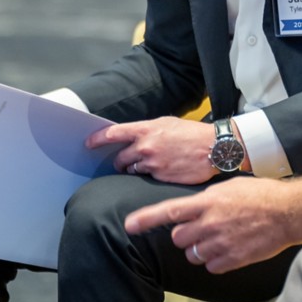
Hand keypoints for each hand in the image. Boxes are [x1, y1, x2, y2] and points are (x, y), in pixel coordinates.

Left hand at [89, 117, 216, 184]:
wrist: (213, 148)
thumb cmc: (192, 134)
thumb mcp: (168, 124)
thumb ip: (148, 130)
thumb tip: (133, 136)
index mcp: (147, 129)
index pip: (114, 133)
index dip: (97, 139)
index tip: (88, 143)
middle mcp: (146, 146)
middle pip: (119, 157)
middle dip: (120, 161)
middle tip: (124, 161)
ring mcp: (153, 163)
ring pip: (131, 170)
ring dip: (133, 169)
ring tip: (147, 166)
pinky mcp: (160, 177)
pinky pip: (145, 178)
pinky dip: (148, 176)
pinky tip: (159, 171)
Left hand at [124, 177, 301, 273]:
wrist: (288, 212)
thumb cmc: (262, 195)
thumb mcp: (229, 187)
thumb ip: (207, 199)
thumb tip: (195, 207)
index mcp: (207, 202)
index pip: (169, 211)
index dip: (146, 219)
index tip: (129, 225)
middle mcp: (209, 223)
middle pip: (178, 237)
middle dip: (185, 235)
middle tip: (201, 228)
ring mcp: (219, 243)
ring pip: (192, 254)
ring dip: (199, 248)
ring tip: (219, 237)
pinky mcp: (231, 259)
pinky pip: (210, 266)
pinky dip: (216, 260)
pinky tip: (229, 248)